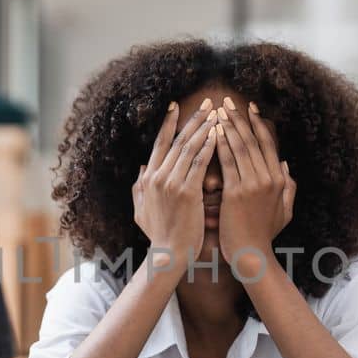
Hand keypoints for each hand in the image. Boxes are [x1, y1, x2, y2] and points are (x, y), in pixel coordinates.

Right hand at [134, 99, 218, 273]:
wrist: (168, 254)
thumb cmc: (158, 234)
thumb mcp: (141, 209)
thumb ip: (139, 187)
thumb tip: (142, 167)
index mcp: (148, 178)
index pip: (160, 143)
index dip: (168, 123)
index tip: (176, 105)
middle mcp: (158, 176)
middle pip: (177, 141)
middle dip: (193, 119)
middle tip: (206, 103)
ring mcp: (172, 184)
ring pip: (189, 148)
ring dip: (204, 129)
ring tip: (216, 114)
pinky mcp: (188, 193)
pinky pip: (200, 164)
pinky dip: (209, 147)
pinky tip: (218, 135)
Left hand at [215, 97, 294, 277]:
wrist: (252, 254)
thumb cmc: (264, 234)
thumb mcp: (285, 211)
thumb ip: (289, 187)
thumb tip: (286, 165)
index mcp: (280, 180)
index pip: (268, 145)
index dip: (258, 124)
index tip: (250, 108)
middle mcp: (269, 178)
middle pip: (253, 141)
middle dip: (240, 119)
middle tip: (228, 102)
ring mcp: (253, 185)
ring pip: (240, 148)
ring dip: (228, 126)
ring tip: (218, 111)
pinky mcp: (236, 193)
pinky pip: (227, 162)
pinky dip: (220, 145)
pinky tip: (212, 132)